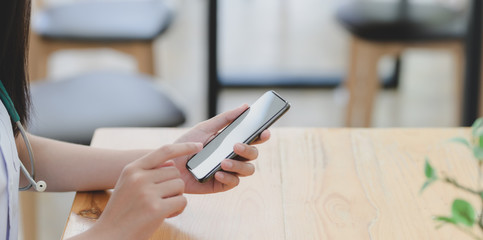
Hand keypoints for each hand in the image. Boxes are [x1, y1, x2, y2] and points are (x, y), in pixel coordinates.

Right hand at [86, 143, 201, 239]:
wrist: (109, 235)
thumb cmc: (122, 211)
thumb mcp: (127, 184)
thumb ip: (147, 172)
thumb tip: (172, 164)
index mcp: (132, 169)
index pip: (164, 151)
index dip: (184, 147)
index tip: (199, 146)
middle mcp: (139, 178)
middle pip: (175, 172)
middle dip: (174, 185)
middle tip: (162, 199)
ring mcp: (147, 193)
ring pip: (180, 185)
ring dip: (176, 197)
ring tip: (162, 207)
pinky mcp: (156, 208)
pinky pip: (182, 201)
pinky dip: (178, 209)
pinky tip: (166, 215)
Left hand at [173, 104, 270, 193]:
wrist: (169, 164)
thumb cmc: (186, 145)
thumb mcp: (204, 128)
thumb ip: (225, 118)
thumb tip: (245, 106)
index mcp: (233, 142)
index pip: (253, 139)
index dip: (262, 136)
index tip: (264, 132)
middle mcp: (234, 157)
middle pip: (253, 155)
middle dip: (249, 150)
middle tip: (236, 146)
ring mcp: (230, 171)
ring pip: (248, 170)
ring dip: (239, 165)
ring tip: (224, 162)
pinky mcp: (222, 184)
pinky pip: (233, 182)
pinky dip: (228, 177)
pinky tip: (218, 172)